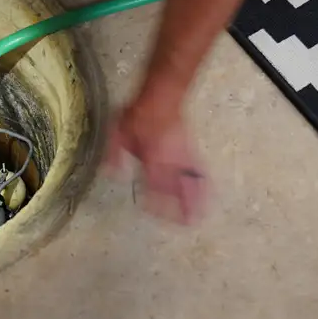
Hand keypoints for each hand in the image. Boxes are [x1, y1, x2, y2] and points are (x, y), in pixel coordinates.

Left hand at [104, 93, 207, 224]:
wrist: (162, 95)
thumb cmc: (138, 113)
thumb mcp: (117, 132)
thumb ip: (114, 154)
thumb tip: (112, 173)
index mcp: (151, 158)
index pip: (153, 186)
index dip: (154, 201)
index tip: (150, 210)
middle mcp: (169, 160)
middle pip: (175, 190)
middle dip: (178, 208)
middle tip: (182, 223)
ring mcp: (183, 156)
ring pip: (191, 183)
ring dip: (195, 201)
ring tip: (197, 217)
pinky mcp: (190, 151)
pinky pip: (200, 171)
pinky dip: (203, 185)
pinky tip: (206, 193)